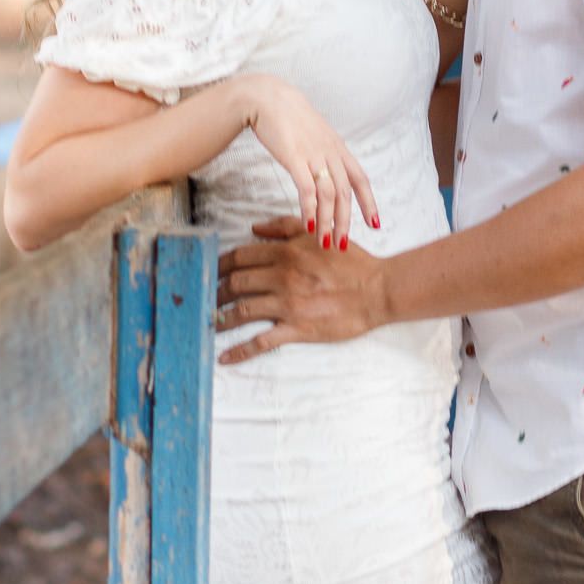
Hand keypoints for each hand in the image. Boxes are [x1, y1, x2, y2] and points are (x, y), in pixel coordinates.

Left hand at [215, 214, 385, 362]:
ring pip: (242, 310)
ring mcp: (288, 304)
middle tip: (205, 297)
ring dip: (221, 317)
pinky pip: (261, 341)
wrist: (377, 290)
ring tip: (210, 322)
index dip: (221, 264)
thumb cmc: (351, 263)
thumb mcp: (318, 235)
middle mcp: (282, 277)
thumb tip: (255, 228)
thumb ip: (285, 226)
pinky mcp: (297, 328)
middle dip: (216, 290)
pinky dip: (240, 350)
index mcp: (286, 253)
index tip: (210, 270)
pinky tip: (225, 357)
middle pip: (236, 283)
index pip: (241, 256)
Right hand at [237, 74, 377, 248]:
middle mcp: (330, 153)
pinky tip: (309, 223)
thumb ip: (324, 153)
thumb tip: (327, 172)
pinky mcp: (295, 158)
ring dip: (328, 221)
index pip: (360, 179)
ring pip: (329, 194)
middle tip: (342, 244)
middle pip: (345, 193)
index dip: (369, 203)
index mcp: (338, 148)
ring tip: (324, 241)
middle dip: (346, 222)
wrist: (268, 97)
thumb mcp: (316, 134)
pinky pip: (307, 188)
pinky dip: (310, 208)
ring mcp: (314, 155)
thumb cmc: (289, 117)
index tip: (375, 224)